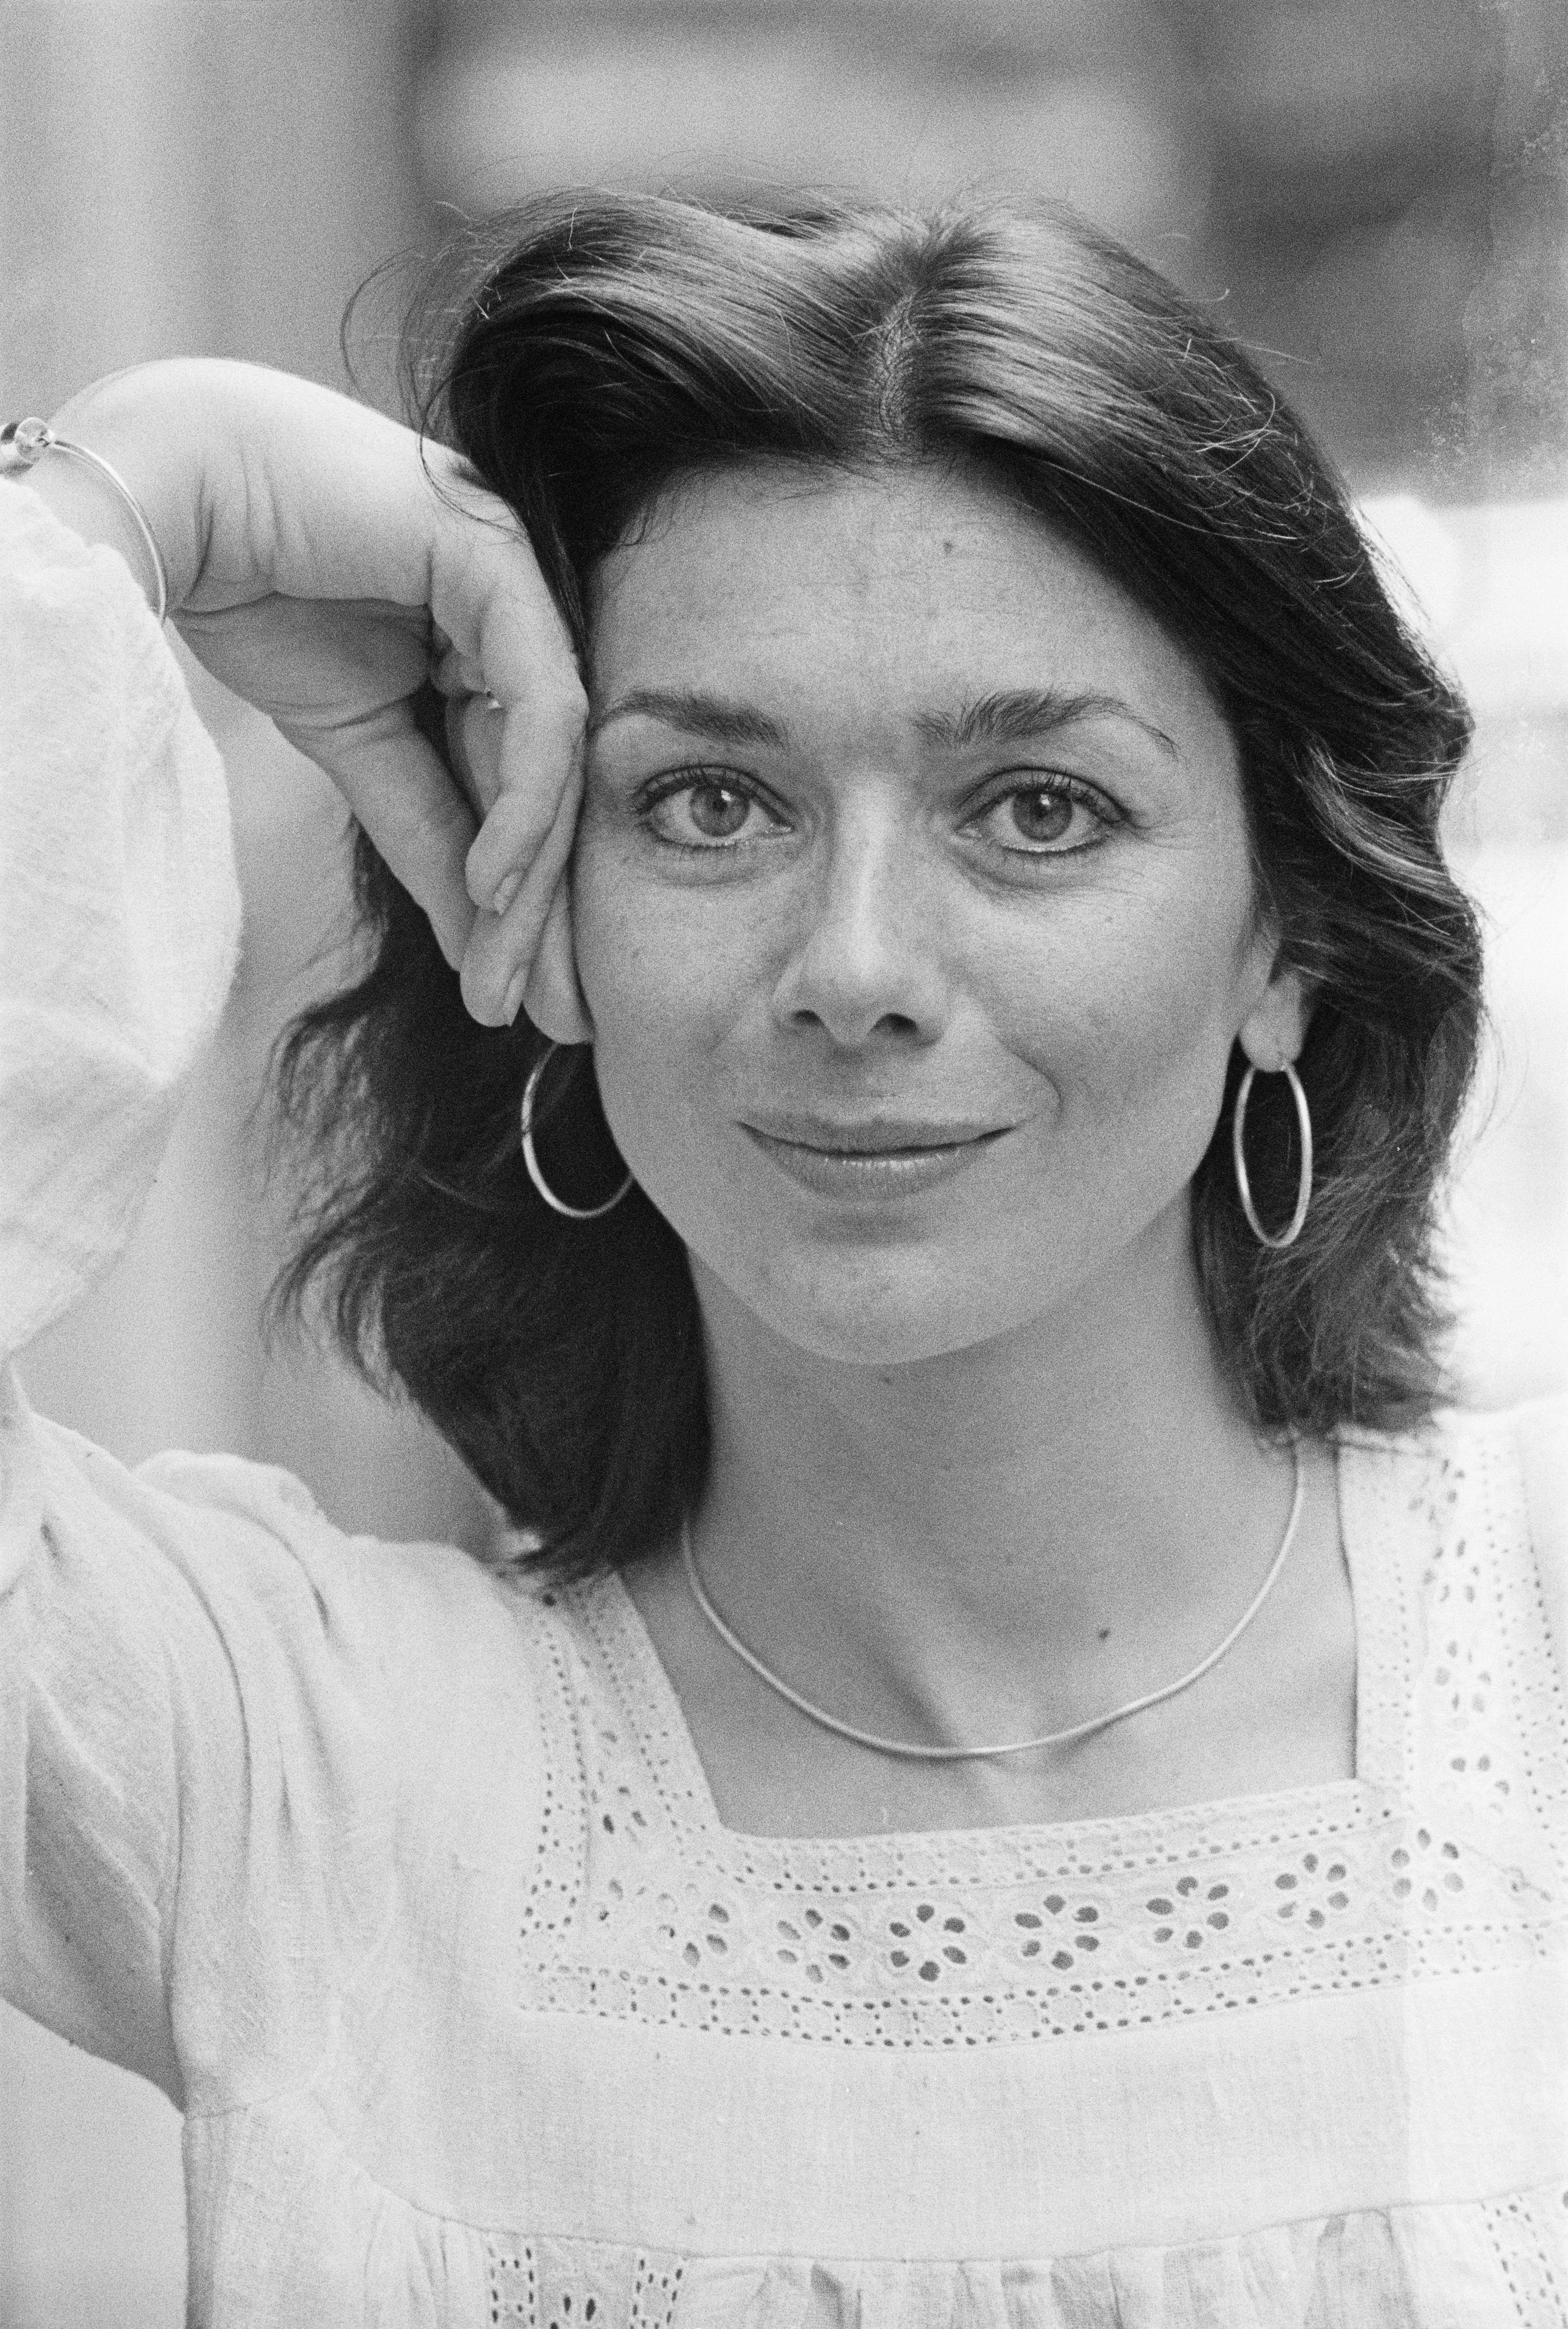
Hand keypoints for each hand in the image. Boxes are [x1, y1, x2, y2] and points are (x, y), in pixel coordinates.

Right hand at [38, 359, 585, 1023]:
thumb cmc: (255, 593)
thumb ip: (428, 833)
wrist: (177, 495)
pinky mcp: (500, 562)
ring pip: (559, 762)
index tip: (524, 1004)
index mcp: (493, 651)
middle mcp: (523, 619)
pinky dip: (525, 802)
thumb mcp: (358, 747)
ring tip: (516, 977)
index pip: (527, 794)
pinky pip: (541, 708)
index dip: (529, 905)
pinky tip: (495, 880)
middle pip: (556, 789)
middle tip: (560, 1018)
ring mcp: (521, 584)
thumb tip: (480, 944)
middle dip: (552, 913)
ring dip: (536, 880)